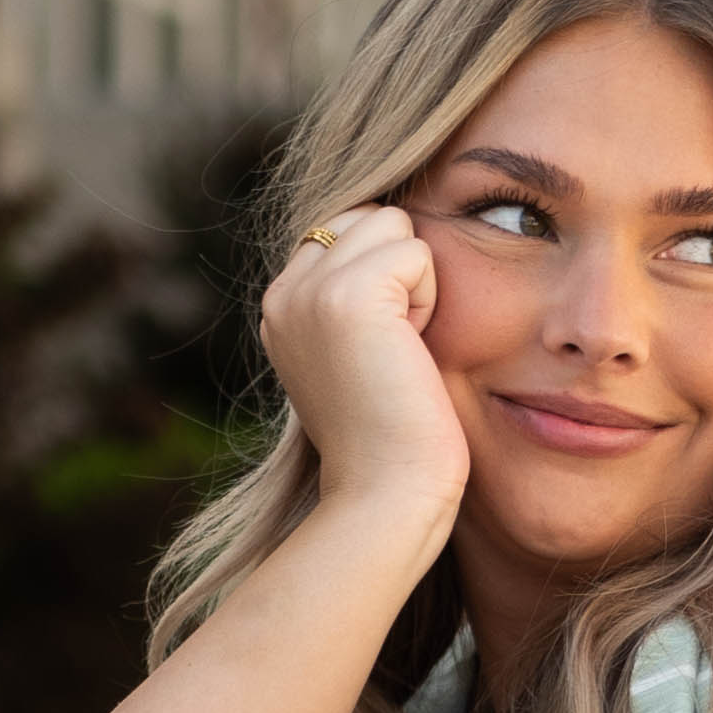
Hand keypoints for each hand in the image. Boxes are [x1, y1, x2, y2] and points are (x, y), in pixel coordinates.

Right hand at [258, 200, 464, 534]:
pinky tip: (411, 352)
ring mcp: (311, 291)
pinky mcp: (348, 296)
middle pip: (372, 216)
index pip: (348, 229)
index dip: (387, 275)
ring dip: (418, 284)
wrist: (384, 495)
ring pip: (394, 225)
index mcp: (282, 305)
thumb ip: (354, 298)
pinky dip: (430, 299)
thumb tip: (391, 236)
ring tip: (402, 350)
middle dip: (401, 271)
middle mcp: (284, 292)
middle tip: (396, 350)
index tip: (383, 349)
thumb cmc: (390, 441)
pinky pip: (417, 251)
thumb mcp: (356, 357)